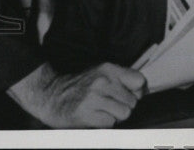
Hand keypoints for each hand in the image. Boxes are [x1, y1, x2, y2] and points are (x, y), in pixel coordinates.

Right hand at [8, 63, 145, 127]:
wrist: (51, 95)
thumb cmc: (79, 86)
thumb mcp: (101, 73)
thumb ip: (122, 78)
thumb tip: (143, 90)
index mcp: (108, 69)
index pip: (139, 81)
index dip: (137, 91)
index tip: (129, 95)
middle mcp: (103, 81)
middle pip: (132, 101)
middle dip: (123, 106)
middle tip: (109, 105)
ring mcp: (94, 97)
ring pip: (124, 113)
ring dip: (115, 116)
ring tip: (102, 111)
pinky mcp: (86, 114)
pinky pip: (110, 123)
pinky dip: (104, 123)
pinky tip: (94, 117)